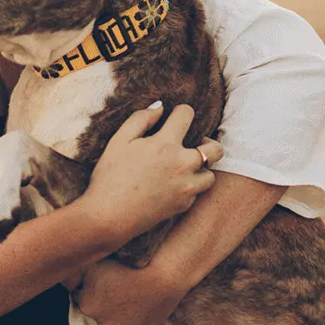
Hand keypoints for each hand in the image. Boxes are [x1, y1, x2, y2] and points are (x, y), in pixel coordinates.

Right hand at [73, 103, 222, 244]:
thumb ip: (141, 118)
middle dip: (207, 142)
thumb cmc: (110, 176)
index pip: (187, 114)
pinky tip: (173, 185)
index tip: (174, 117)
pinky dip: (189, 187)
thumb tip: (160, 107)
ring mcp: (186, 187)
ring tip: (185, 167)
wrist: (108, 216)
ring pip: (211, 175)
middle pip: (215, 148)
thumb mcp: (119, 140)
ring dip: (201, 168)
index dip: (180, 111)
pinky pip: (196, 193)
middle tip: (193, 144)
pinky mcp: (183, 205)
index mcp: (166, 144)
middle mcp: (182, 165)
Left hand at [73, 258, 188, 324]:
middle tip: (115, 282)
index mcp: (86, 303)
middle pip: (95, 307)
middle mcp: (99, 319)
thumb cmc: (130, 268)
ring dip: (115, 307)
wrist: (161, 279)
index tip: (101, 277)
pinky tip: (137, 299)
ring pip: (111, 317)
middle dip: (101, 297)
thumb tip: (73, 273)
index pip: (80, 294)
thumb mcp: (97, 263)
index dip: (90, 285)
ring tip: (128, 290)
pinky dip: (130, 314)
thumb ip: (81, 272)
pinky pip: (128, 322)